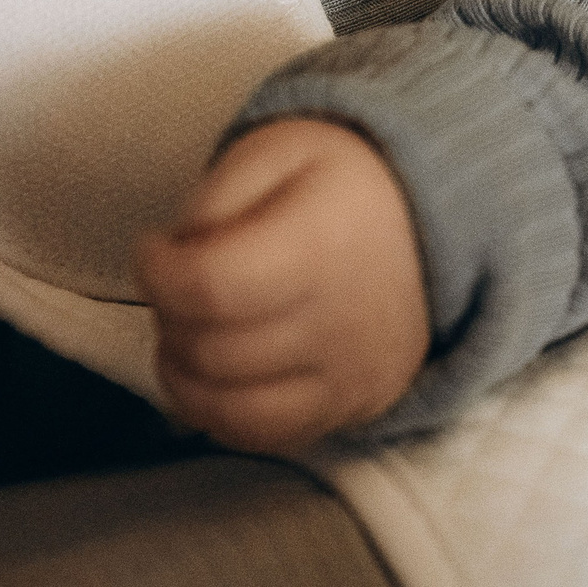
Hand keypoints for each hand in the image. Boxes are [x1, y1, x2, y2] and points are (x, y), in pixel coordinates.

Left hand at [137, 118, 427, 455]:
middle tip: (180, 281)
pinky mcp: (348, 409)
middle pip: (209, 349)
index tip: (156, 247)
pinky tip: (214, 372)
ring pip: (224, 409)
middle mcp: (338, 323)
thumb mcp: (278, 147)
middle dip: (169, 315)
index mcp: (320, 246)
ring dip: (183, 370)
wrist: (431, 225)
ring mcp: (347, 378)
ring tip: (192, 326)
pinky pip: (260, 438)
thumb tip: (178, 255)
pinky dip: (217, 412)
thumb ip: (215, 195)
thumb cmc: (341, 183)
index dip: (157, 271)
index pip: (207, 286)